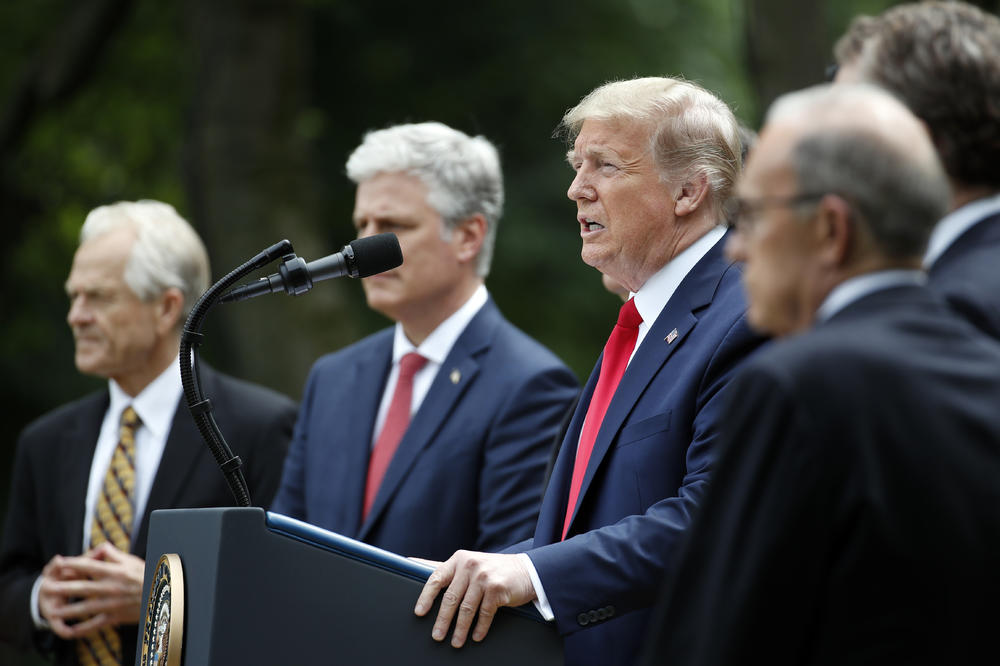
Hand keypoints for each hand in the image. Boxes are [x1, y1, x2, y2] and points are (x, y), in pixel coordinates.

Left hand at [39, 544, 145, 637]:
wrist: (164, 595)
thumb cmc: (150, 574)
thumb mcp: (133, 560)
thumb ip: (114, 554)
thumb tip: (99, 547)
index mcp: (115, 571)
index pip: (88, 566)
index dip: (72, 563)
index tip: (59, 563)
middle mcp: (111, 587)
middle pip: (80, 587)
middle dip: (61, 587)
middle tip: (46, 587)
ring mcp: (112, 603)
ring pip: (84, 607)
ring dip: (66, 609)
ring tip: (52, 610)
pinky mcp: (116, 617)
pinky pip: (95, 624)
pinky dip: (82, 629)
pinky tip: (70, 630)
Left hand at [413, 550, 536, 647]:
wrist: (526, 570)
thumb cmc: (491, 570)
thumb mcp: (469, 564)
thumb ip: (447, 568)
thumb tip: (412, 562)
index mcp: (459, 559)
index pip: (436, 577)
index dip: (426, 596)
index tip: (419, 613)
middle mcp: (470, 565)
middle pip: (451, 597)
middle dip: (443, 620)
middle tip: (437, 636)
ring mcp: (484, 576)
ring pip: (467, 608)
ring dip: (460, 629)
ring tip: (456, 642)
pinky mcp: (497, 588)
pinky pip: (485, 613)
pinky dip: (479, 628)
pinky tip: (476, 636)